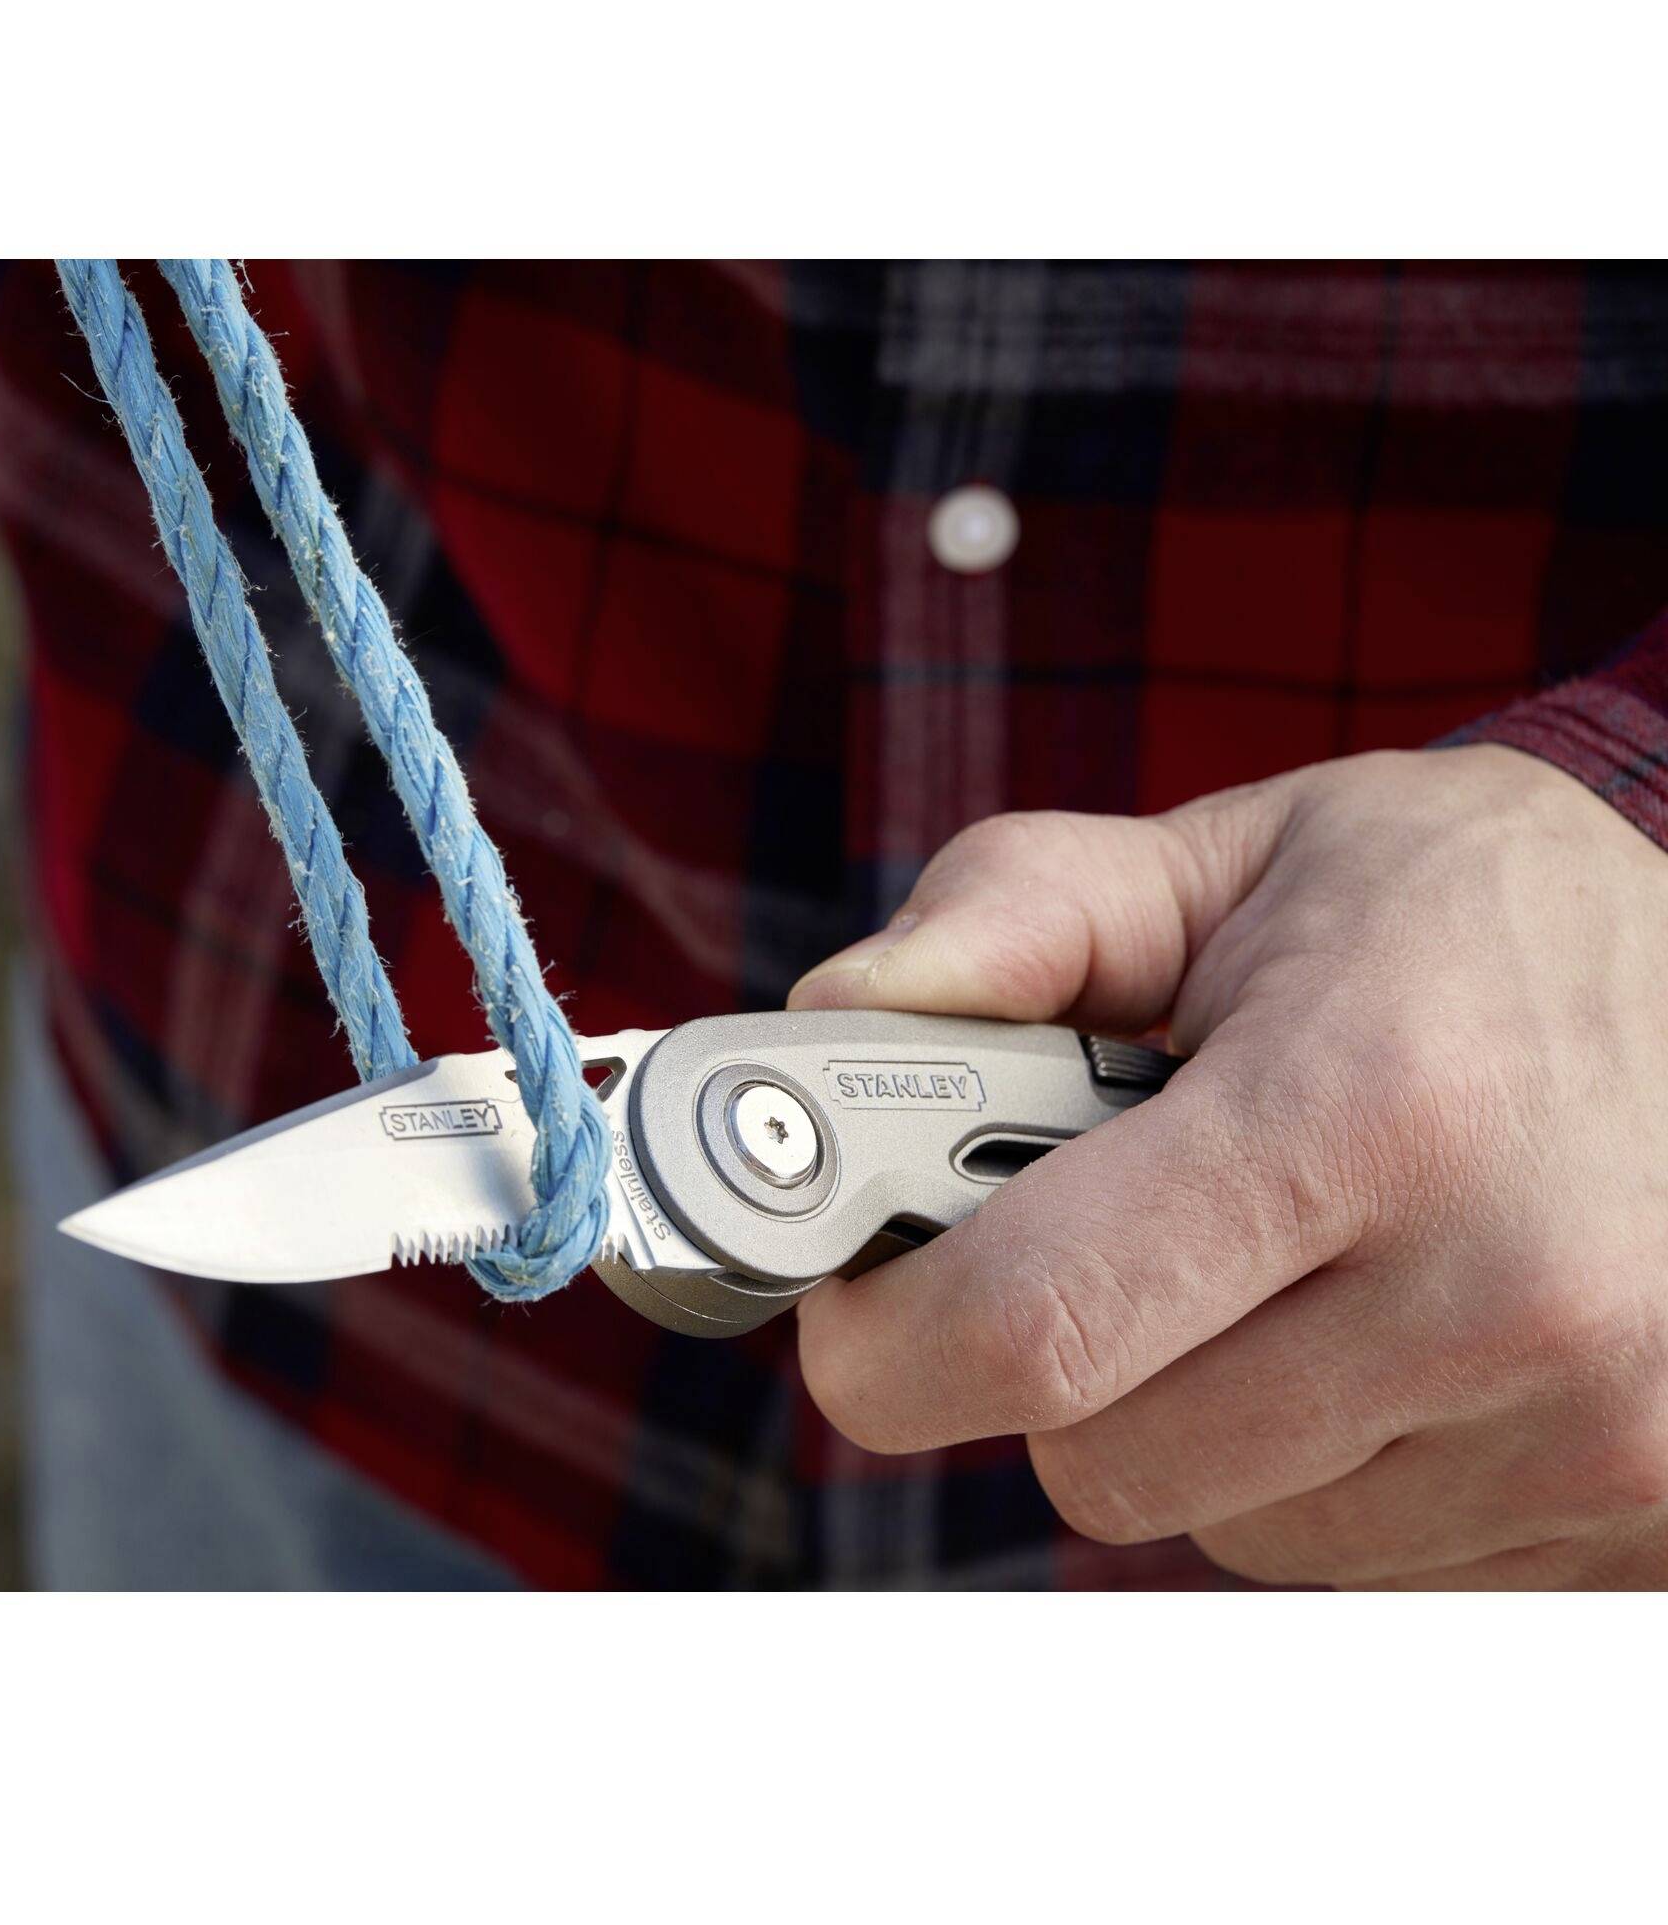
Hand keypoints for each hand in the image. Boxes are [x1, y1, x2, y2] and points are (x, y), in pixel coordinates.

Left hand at [788, 746, 1667, 1587]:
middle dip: (1045, 1358)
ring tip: (1282, 1258)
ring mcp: (1589, 1435)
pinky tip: (1384, 1330)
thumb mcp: (1241, 854)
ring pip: (1224, 1524)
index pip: (1038, 1322)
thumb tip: (828, 1015)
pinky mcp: (1632, 1526)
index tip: (857, 1298)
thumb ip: (1017, 916)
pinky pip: (1357, 1561)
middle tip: (1098, 1234)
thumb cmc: (1463, 914)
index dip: (891, 1336)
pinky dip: (1319, 1465)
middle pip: (1103, 1461)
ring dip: (1195, 1411)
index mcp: (1365, 1106)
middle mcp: (1498, 1295)